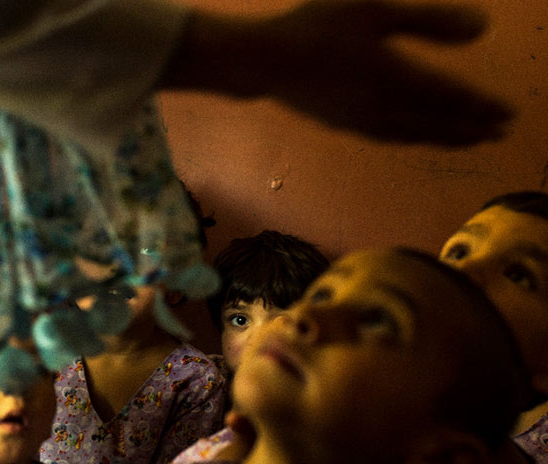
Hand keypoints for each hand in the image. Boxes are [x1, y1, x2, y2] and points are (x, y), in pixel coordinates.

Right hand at [167, 0, 512, 145]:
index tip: (509, 115)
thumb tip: (482, 30)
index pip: (451, 100)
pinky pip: (390, 137)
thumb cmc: (318, 27)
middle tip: (497, 134)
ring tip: (467, 140)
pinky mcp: (343, 124)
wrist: (264, 62)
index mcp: (397, 79)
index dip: (483, 109)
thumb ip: (429, 22)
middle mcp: (384, 109)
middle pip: (437, 124)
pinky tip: (413, 135)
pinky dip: (413, 138)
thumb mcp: (377, 10)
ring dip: (444, 139)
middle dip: (470, 129)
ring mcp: (362, 122)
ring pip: (414, 135)